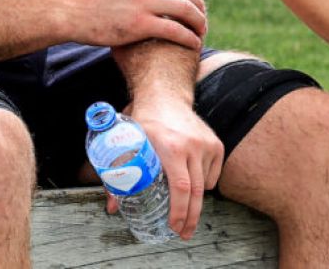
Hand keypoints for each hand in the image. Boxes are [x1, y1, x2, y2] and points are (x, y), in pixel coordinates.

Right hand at [69, 0, 205, 49]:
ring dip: (199, 22)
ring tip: (200, 32)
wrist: (72, 13)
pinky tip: (193, 44)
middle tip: (201, 19)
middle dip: (199, 5)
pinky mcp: (141, 24)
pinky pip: (175, 30)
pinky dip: (189, 38)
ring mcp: (143, 3)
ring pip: (185, 9)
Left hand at [119, 99, 222, 239]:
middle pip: (195, 192)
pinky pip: (211, 175)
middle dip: (190, 217)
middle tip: (183, 233)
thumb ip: (118, 173)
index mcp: (168, 146)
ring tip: (185, 213)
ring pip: (204, 185)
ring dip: (194, 202)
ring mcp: (206, 145)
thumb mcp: (126, 141)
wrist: (164, 94)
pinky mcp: (216, 145)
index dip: (179, 211)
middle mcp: (191, 146)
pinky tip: (189, 182)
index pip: (179, 187)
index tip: (174, 226)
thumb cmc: (142, 119)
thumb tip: (112, 206)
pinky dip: (202, 184)